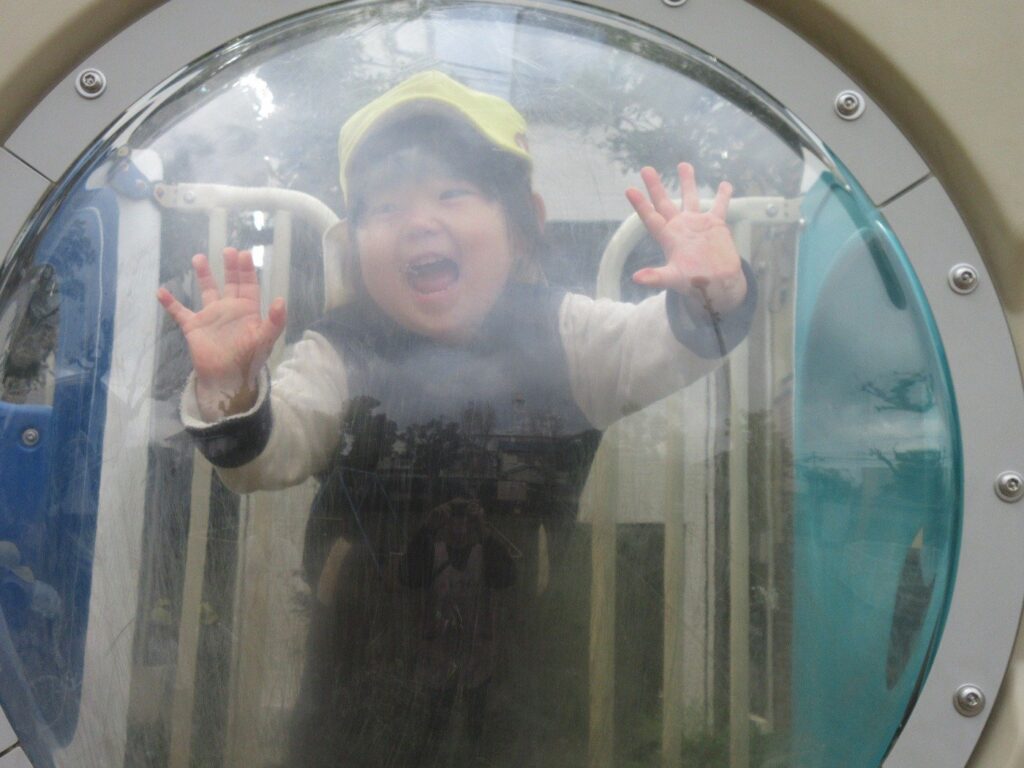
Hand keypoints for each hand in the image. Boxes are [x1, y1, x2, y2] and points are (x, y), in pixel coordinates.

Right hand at [157, 247, 285, 419]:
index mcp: (248, 311)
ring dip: (203, 275)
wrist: (226, 380)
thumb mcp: (265, 339)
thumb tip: (281, 300)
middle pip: (230, 283)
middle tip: (229, 249)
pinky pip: (180, 312)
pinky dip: (170, 303)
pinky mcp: (194, 327)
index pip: (249, 285)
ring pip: (207, 291)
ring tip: (198, 257)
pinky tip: (161, 291)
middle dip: (230, 267)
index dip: (247, 270)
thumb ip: (275, 321)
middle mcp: (230, 310)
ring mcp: (211, 317)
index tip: (244, 254)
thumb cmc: (248, 360)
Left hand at [626, 163, 746, 313]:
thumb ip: (656, 276)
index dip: (641, 205)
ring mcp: (697, 224)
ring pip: (690, 198)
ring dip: (687, 182)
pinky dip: (723, 195)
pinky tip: (725, 183)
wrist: (717, 285)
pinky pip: (719, 206)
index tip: (629, 189)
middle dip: (656, 187)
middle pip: (665, 203)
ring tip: (683, 164)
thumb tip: (636, 278)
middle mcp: (680, 227)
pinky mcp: (715, 224)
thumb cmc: (693, 283)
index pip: (651, 218)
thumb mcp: (673, 279)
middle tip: (646, 169)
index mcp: (668, 237)